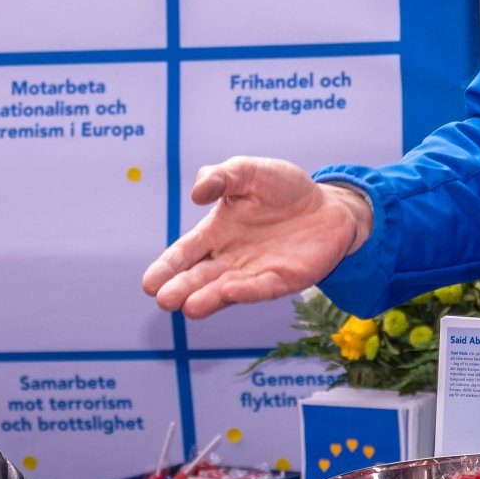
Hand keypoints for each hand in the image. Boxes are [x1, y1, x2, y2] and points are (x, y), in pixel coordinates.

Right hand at [141, 157, 369, 318]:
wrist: (330, 206)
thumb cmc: (284, 188)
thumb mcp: (250, 171)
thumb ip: (221, 176)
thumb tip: (196, 194)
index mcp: (217, 231)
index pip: (185, 253)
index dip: (167, 267)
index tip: (149, 282)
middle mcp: (231, 257)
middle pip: (200, 276)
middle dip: (181, 288)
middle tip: (164, 299)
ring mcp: (255, 272)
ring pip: (225, 289)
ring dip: (207, 298)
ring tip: (188, 307)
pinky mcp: (282, 280)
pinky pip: (261, 288)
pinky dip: (245, 292)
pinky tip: (229, 292)